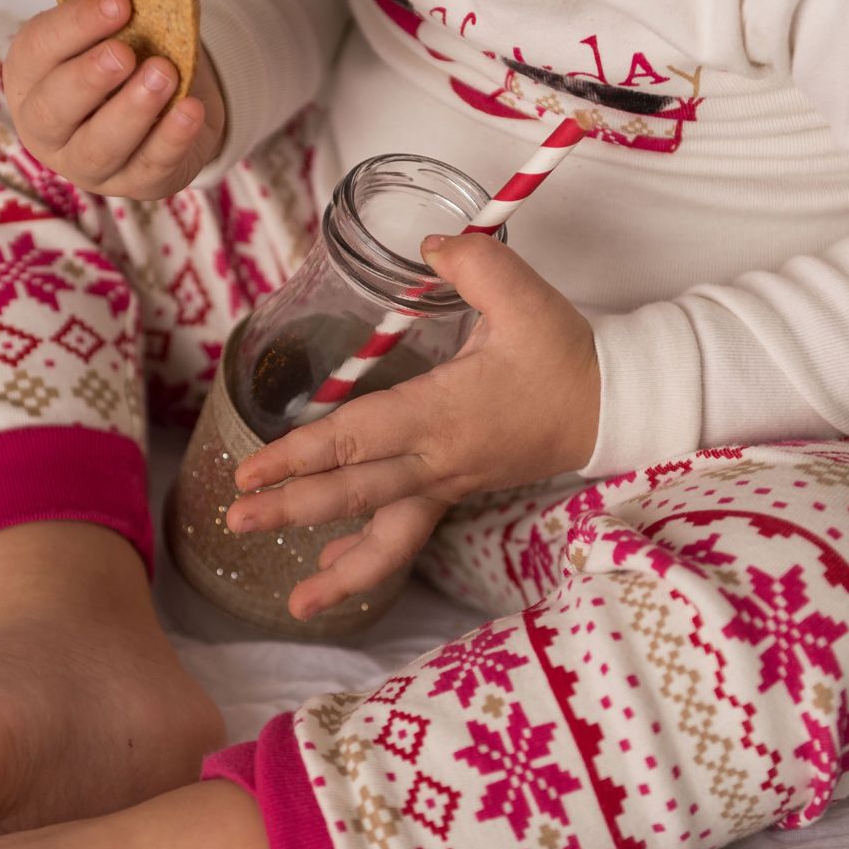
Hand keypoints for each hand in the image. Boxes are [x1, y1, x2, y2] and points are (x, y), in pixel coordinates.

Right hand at [1, 0, 226, 199]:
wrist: (166, 105)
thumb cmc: (128, 56)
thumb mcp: (115, 30)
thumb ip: (117, 12)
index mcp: (31, 77)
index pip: (38, 50)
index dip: (75, 25)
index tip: (118, 0)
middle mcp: (48, 129)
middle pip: (54, 110)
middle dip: (89, 79)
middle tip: (124, 53)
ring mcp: (88, 165)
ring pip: (100, 147)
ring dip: (132, 110)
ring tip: (163, 74)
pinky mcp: (135, 184)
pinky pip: (150, 167)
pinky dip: (172, 138)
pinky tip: (190, 109)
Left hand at [226, 233, 600, 618]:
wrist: (613, 405)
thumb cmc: (565, 353)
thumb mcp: (523, 295)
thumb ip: (471, 263)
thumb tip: (427, 245)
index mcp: (443, 415)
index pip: (356, 439)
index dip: (299, 455)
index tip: (250, 468)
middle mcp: (437, 460)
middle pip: (354, 494)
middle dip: (290, 510)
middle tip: (235, 520)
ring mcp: (446, 483)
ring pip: (387, 539)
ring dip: (339, 571)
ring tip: (296, 604)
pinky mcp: (456, 490)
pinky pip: (406, 534)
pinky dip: (367, 556)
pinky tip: (329, 566)